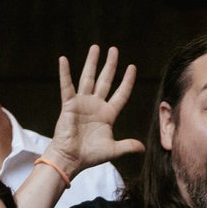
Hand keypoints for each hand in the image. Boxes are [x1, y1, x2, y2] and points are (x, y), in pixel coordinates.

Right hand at [48, 45, 143, 176]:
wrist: (71, 159)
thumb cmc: (90, 156)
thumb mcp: (113, 150)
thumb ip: (128, 146)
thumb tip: (143, 148)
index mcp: (108, 114)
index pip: (121, 94)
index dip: (127, 81)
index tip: (132, 67)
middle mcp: (96, 105)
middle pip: (105, 80)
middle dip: (110, 65)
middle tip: (114, 50)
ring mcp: (82, 103)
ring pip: (88, 78)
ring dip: (92, 63)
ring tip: (96, 48)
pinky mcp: (69, 104)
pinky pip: (66, 86)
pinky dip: (65, 73)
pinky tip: (63, 59)